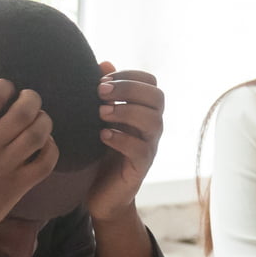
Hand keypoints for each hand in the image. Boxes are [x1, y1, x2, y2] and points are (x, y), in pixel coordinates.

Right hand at [0, 70, 56, 245]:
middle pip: (23, 111)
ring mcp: (5, 167)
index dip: (5, 86)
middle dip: (32, 98)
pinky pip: (46, 162)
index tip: (5, 88)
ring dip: (44, 121)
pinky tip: (44, 144)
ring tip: (39, 118)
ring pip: (38, 134)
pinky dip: (51, 149)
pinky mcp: (17, 186)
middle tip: (29, 99)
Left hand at [85, 64, 163, 222]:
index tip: (102, 79)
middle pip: (157, 97)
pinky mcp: (141, 167)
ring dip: (126, 112)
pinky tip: (102, 135)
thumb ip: (104, 93)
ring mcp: (150, 146)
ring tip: (100, 113)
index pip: (151, 82)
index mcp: (144, 110)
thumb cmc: (100, 151)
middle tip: (100, 92)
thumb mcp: (99, 119)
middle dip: (129, 89)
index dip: (129, 75)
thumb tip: (104, 63)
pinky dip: (122, 139)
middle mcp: (152, 126)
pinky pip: (141, 149)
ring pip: (153, 121)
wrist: (102, 193)